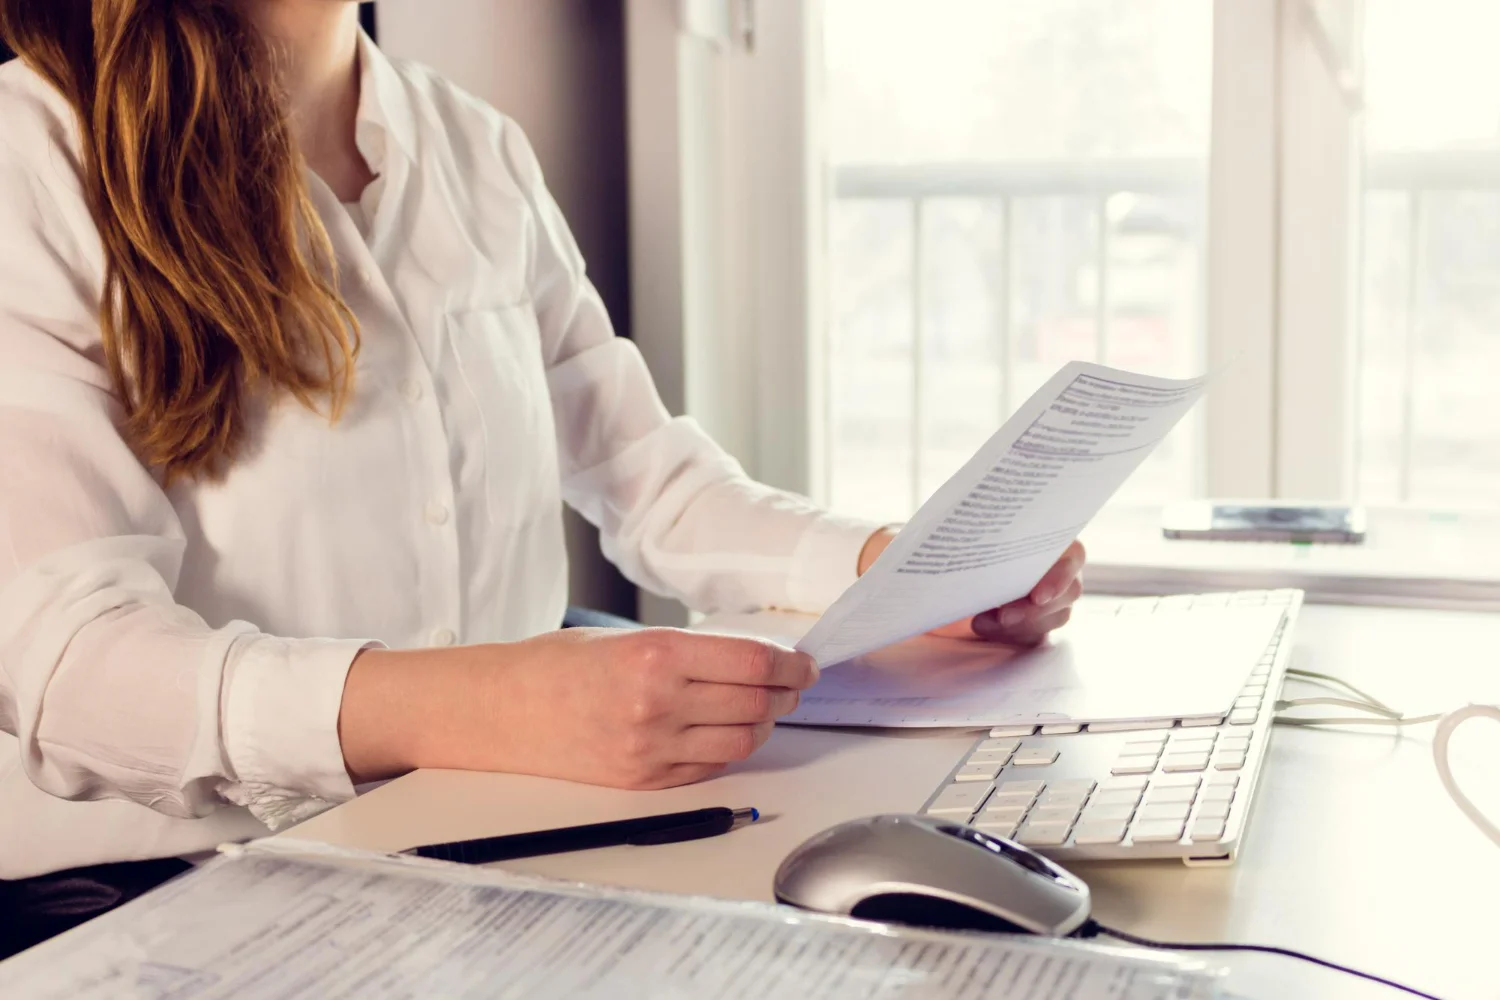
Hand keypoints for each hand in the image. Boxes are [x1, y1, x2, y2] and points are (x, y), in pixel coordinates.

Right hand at [340, 628, 817, 788]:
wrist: (498, 712)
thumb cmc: (556, 666)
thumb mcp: (625, 637)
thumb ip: (690, 650)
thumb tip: (755, 659)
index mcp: (654, 657)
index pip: (753, 663)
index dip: (790, 664)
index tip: (803, 662)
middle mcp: (657, 705)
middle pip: (756, 703)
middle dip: (785, 692)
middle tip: (794, 681)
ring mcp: (651, 750)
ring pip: (742, 741)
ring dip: (763, 722)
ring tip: (763, 705)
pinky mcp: (645, 782)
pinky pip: (711, 767)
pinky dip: (730, 748)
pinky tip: (727, 729)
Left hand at [858, 529, 1084, 646]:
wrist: (943, 569)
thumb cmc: (955, 544)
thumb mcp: (952, 534)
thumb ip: (954, 534)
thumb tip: (917, 540)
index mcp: (1047, 538)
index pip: (1072, 555)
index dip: (1060, 576)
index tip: (1035, 594)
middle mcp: (1056, 568)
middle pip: (1067, 594)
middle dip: (1033, 609)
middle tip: (1002, 617)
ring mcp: (1050, 598)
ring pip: (1051, 618)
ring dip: (1019, 624)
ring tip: (981, 621)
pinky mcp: (1036, 622)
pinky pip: (1034, 637)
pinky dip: (1010, 636)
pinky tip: (983, 627)